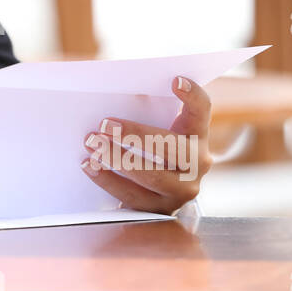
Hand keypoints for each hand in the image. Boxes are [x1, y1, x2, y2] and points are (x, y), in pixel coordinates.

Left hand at [79, 75, 211, 214]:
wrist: (153, 195)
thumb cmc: (151, 150)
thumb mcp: (157, 129)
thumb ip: (147, 113)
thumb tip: (117, 93)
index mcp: (197, 137)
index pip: (202, 112)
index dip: (193, 96)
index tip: (175, 80)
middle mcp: (198, 164)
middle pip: (172, 146)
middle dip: (135, 135)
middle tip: (105, 124)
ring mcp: (182, 190)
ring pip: (152, 175)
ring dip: (117, 158)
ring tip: (93, 144)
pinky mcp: (161, 210)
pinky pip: (133, 196)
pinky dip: (108, 180)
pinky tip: (89, 165)